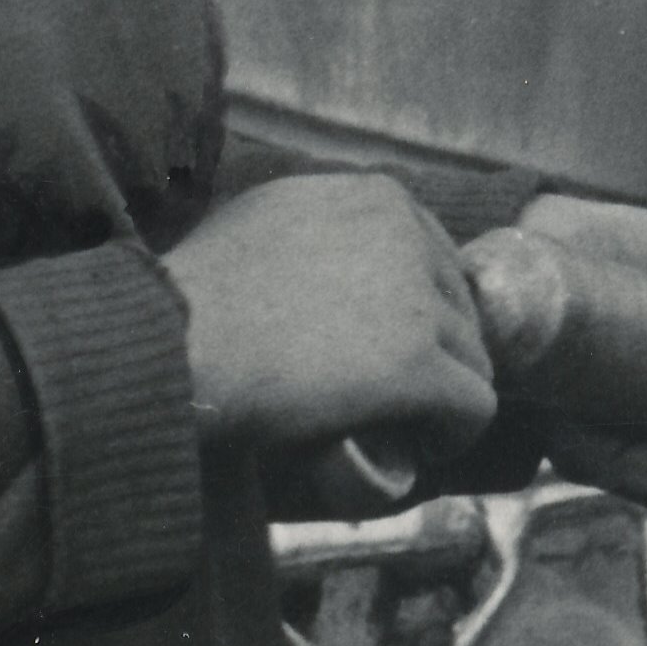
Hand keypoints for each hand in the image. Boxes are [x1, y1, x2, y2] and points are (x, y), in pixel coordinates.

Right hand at [162, 173, 494, 462]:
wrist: (172, 346)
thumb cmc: (194, 295)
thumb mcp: (264, 221)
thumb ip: (316, 226)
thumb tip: (331, 254)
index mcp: (376, 197)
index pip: (435, 258)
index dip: (421, 311)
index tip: (389, 350)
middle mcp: (407, 235)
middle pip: (458, 307)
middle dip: (435, 353)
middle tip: (394, 396)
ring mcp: (416, 301)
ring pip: (471, 358)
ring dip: (441, 396)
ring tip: (403, 427)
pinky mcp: (417, 365)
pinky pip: (474, 406)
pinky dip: (453, 434)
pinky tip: (423, 449)